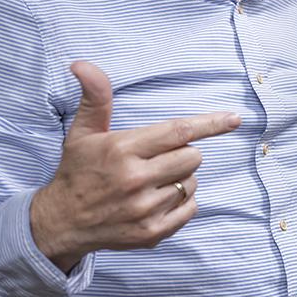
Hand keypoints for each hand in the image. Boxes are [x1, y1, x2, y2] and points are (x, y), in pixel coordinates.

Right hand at [30, 61, 241, 272]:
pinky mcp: (152, 232)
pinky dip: (182, 201)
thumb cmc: (78, 171)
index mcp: (122, 150)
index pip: (179, 131)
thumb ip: (95, 97)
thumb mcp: (83, 132)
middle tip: (157, 158)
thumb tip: (82, 64)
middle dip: (183, 153)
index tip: (235, 118)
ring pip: (192, 182)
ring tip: (152, 181)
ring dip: (181, 177)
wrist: (62, 223)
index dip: (210, 123)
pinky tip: (157, 199)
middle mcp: (135, 179)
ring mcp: (145, 209)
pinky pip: (191, 208)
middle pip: (192, 157)